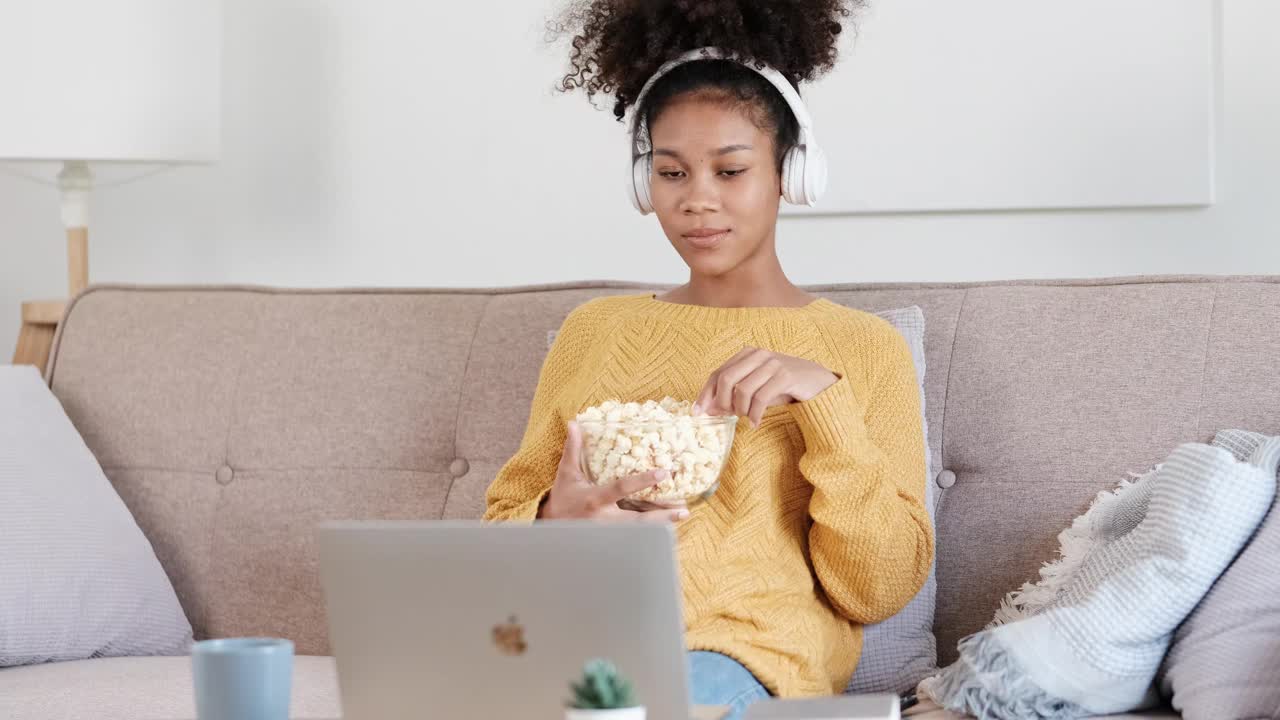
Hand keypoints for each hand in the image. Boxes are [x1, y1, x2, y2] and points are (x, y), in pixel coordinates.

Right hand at [539, 421, 689, 522]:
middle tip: (683, 510)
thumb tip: (574, 423)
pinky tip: (669, 526)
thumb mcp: (566, 473)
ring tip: (682, 515)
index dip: (642, 481)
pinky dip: (653, 532)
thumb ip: (573, 449)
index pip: (621, 489)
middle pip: (637, 521)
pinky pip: (636, 536)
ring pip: (640, 531)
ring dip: (662, 525)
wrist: (552, 527)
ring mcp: (610, 532)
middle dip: (660, 517)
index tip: (663, 473)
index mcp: (594, 500)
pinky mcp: (612, 539)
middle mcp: (604, 519)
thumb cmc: (562, 497)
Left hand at [693, 347, 838, 427]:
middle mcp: (758, 355)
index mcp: (747, 354)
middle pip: (726, 379)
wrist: (817, 382)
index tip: (698, 412)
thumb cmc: (782, 386)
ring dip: (740, 410)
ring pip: (742, 390)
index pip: (718, 373)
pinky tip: (755, 423)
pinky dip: (754, 414)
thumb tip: (708, 409)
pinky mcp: (785, 375)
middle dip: (722, 402)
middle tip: (728, 416)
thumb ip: (733, 395)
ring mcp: (772, 363)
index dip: (705, 394)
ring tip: (746, 417)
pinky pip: (761, 398)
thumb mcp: (755, 388)